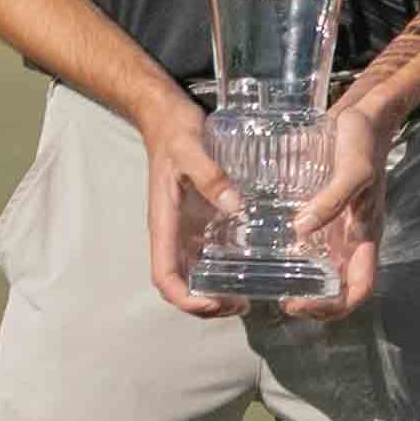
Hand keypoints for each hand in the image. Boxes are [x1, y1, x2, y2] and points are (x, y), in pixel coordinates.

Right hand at [137, 93, 253, 318]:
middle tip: (243, 305)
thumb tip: (236, 207)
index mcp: (164, 222)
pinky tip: (256, 263)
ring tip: (252, 294)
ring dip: (217, 289)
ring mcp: (187, 226)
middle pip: (181, 281)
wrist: (167, 115)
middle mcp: (174, 231)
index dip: (184, 296)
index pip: (163, 274)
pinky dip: (226, 264)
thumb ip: (210, 175)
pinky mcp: (201, 216)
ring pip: (196, 270)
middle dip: (206, 302)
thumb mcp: (190, 148)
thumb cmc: (175, 132)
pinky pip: (210, 249)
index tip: (213, 302)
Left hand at [288, 89, 397, 319]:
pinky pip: (305, 241)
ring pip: (320, 269)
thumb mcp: (355, 169)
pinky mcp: (319, 210)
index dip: (332, 306)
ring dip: (299, 282)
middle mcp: (350, 237)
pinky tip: (262, 248)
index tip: (298, 303)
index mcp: (366, 235)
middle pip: (338, 287)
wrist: (363, 113)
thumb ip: (332, 200)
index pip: (359, 288)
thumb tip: (300, 231)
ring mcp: (334, 226)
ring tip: (267, 280)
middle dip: (312, 302)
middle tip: (279, 299)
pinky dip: (288, 253)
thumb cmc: (365, 142)